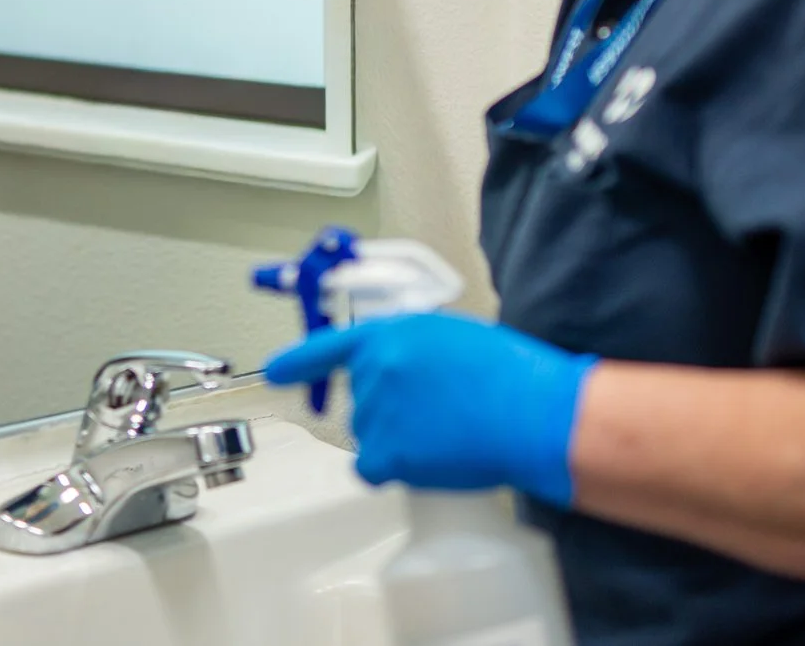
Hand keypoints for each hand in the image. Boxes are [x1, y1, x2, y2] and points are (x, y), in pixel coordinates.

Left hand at [265, 313, 595, 506]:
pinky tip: (430, 460)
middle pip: (362, 402)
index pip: (331, 345)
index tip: (275, 372)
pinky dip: (394, 471)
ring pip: (370, 437)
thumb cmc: (508, 374)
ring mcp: (377, 413)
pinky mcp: (386, 454)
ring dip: (398, 442)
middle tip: (440, 415)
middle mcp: (374, 369)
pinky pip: (373, 469)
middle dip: (391, 412)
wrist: (530, 412)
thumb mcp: (452, 338)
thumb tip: (404, 376)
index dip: (300, 360)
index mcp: (392, 333)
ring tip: (447, 433)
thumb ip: (412, 351)